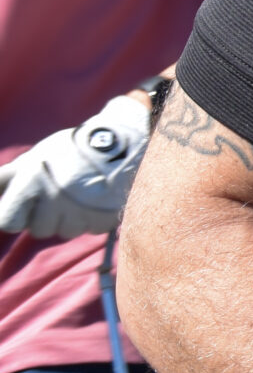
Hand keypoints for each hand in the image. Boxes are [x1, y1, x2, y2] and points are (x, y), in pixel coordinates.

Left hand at [0, 95, 151, 237]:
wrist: (121, 141)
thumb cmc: (70, 149)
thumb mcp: (35, 157)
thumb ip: (6, 178)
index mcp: (32, 183)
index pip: (8, 222)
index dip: (16, 215)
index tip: (25, 205)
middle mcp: (54, 200)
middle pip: (38, 230)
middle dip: (46, 216)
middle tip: (60, 194)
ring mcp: (80, 211)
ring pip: (65, 232)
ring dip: (70, 219)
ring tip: (80, 196)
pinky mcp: (103, 219)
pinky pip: (90, 229)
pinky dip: (92, 218)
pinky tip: (96, 199)